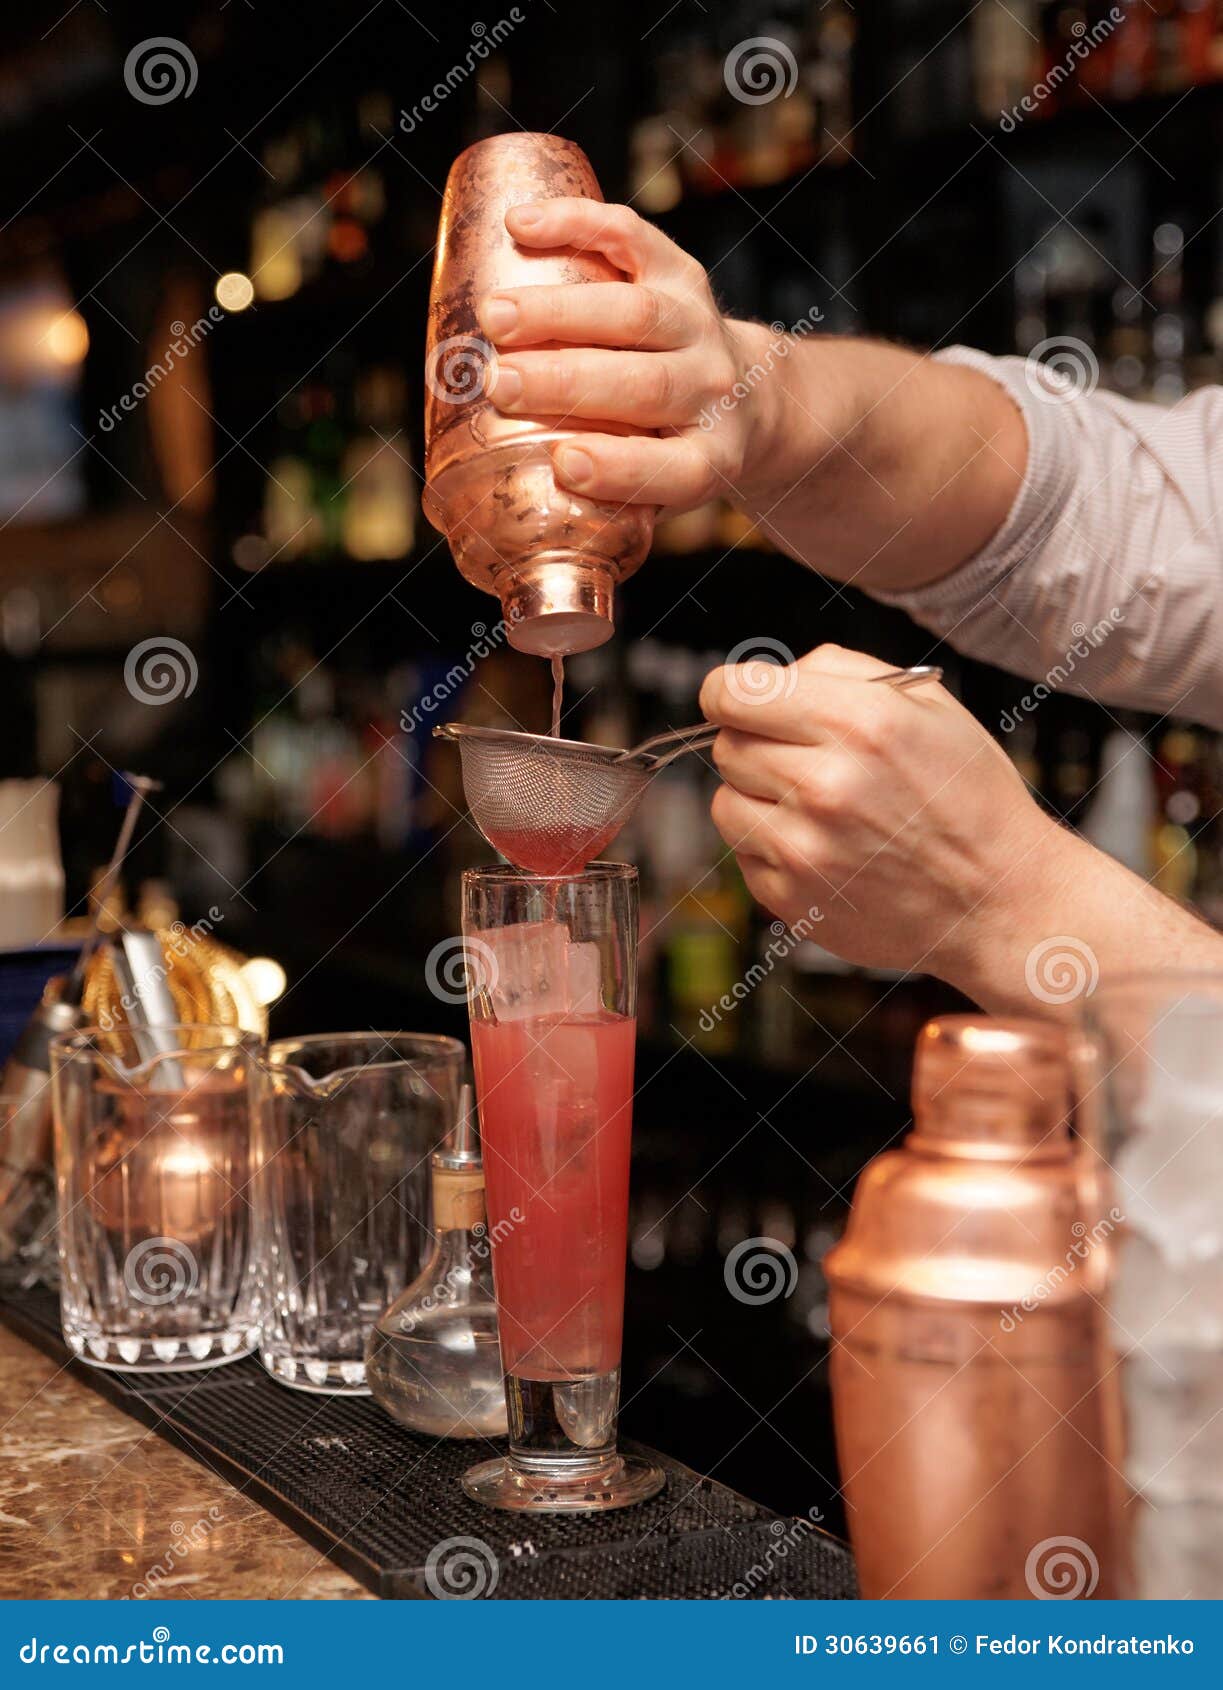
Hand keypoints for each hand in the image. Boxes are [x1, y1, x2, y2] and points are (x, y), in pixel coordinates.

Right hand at [476, 198, 772, 510]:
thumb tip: (492, 507)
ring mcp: (701, 326)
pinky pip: (633, 237)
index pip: (674, 469)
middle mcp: (713, 392)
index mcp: (710, 458)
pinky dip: (576, 224)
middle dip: (568, 381)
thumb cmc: (676, 452)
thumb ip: (598, 503)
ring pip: (637, 314)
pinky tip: (520, 226)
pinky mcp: (682, 271)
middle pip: (646, 385)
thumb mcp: (659, 491)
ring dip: (560, 312)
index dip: (622, 467)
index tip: (566, 464)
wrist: (750, 397)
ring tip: (495, 317)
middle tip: (499, 382)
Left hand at [699, 644, 1063, 985]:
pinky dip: (773, 849)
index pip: (733, 691)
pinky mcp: (793, 898)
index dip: (729, 691)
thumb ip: (839, 670)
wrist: (999, 900)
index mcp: (857, 722)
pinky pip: (744, 857)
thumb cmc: (969, 797)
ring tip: (815, 807)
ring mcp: (804, 848)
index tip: (737, 701)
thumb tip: (773, 677)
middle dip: (755, 744)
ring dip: (756, 799)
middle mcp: (824, 784)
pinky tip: (826, 849)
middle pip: (726, 745)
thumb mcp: (929, 704)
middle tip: (802, 760)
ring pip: (724, 803)